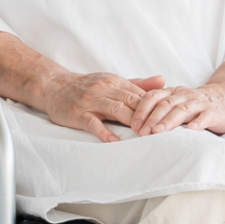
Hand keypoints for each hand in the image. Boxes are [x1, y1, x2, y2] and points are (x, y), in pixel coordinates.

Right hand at [37, 71, 166, 142]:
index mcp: (116, 82)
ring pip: (115, 109)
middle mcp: (105, 89)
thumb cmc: (87, 86)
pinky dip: (104, 132)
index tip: (170, 118)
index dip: (156, 106)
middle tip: (163, 130)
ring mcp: (91, 100)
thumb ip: (138, 83)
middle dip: (148, 115)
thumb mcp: (112, 81)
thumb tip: (163, 81)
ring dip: (131, 122)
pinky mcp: (79, 113)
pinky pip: (93, 122)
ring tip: (144, 136)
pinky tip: (115, 142)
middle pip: (131, 101)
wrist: (54, 86)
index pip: (140, 94)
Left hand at [132, 53, 224, 135]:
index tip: (132, 125)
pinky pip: (205, 117)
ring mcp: (200, 104)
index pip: (153, 97)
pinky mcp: (214, 113)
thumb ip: (161, 106)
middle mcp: (185, 96)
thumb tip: (136, 122)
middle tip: (141, 133)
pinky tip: (190, 131)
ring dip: (169, 121)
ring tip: (158, 131)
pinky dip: (197, 123)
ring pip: (182, 109)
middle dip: (152, 118)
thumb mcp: (178, 100)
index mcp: (174, 92)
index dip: (142, 110)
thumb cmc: (198, 103)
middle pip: (165, 104)